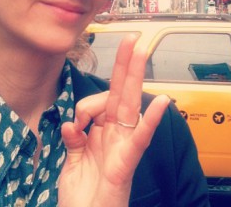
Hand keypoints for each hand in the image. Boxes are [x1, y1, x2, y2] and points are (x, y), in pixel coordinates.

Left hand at [59, 34, 169, 206]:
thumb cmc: (83, 194)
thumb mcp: (73, 159)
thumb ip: (74, 137)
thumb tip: (70, 122)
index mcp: (103, 132)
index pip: (103, 101)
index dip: (95, 94)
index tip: (89, 99)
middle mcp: (116, 135)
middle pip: (121, 93)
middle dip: (126, 65)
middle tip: (132, 39)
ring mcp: (123, 146)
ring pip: (129, 106)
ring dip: (134, 77)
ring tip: (140, 52)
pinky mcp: (126, 162)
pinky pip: (139, 138)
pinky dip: (150, 120)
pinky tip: (161, 102)